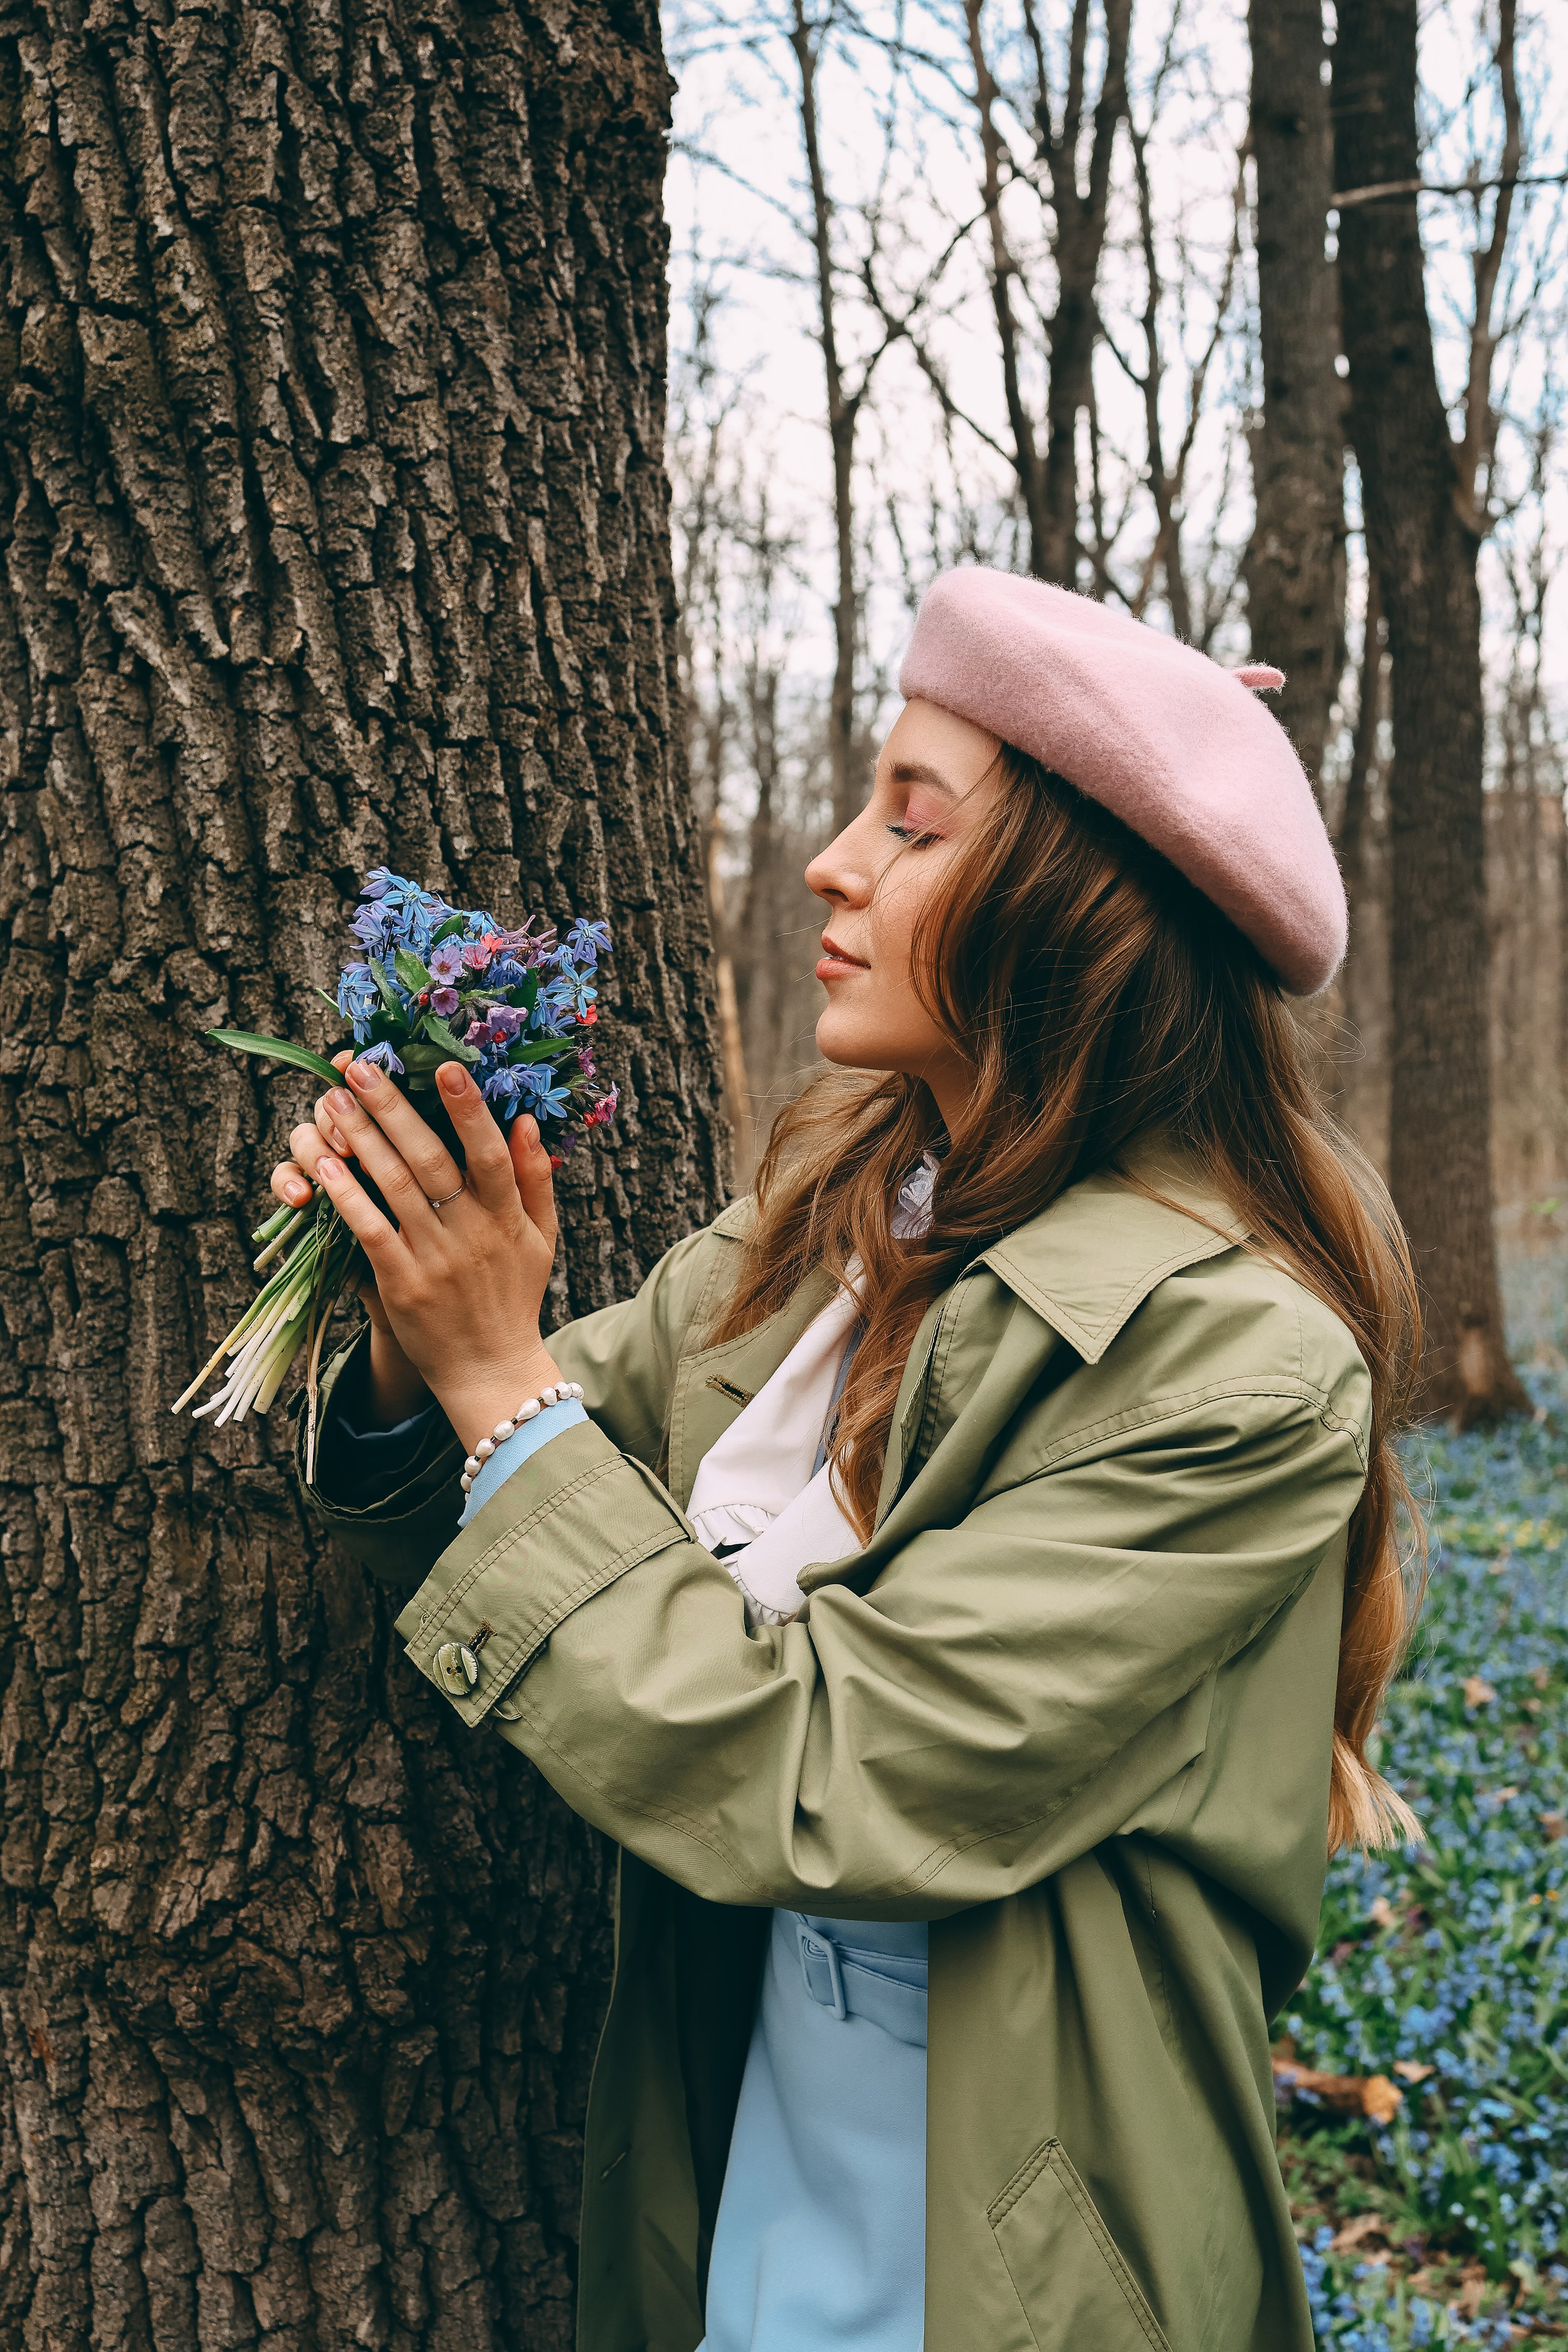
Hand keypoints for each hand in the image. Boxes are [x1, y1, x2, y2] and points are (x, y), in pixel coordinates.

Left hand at [281, 1056, 562, 1454]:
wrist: (491, 1371)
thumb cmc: (514, 1298)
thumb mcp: (541, 1239)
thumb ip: (535, 1179)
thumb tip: (525, 1120)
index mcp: (507, 1216)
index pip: (489, 1152)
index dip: (468, 1109)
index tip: (446, 1067)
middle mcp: (471, 1231)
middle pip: (430, 1157)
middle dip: (393, 1107)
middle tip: (360, 1067)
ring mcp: (434, 1257)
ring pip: (394, 1185)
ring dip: (360, 1138)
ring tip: (333, 1101)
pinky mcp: (401, 1282)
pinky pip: (369, 1229)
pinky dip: (347, 1195)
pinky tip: (324, 1165)